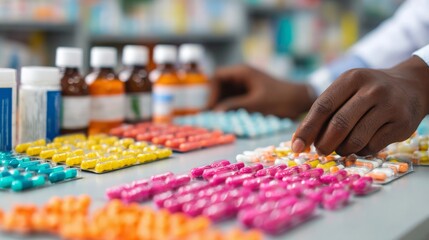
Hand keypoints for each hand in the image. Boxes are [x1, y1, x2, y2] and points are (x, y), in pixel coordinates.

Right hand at [209, 65, 314, 118]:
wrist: (301, 101)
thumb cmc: (280, 100)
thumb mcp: (256, 104)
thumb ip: (234, 106)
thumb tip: (215, 112)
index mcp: (242, 72)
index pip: (217, 77)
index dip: (212, 92)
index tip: (211, 108)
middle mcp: (241, 76)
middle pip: (219, 85)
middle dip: (214, 99)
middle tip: (211, 116)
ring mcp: (245, 85)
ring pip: (225, 93)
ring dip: (221, 104)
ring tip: (217, 119)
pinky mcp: (249, 94)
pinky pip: (234, 99)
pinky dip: (229, 107)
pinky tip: (227, 118)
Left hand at [292, 56, 428, 155]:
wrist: (411, 87)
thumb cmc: (367, 92)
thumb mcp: (347, 90)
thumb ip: (326, 111)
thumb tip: (301, 141)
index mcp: (351, 78)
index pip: (323, 107)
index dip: (307, 129)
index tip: (296, 147)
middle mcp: (371, 90)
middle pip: (338, 125)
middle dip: (323, 144)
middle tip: (319, 151)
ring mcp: (389, 107)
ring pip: (355, 140)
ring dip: (342, 149)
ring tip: (340, 147)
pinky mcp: (401, 125)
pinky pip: (372, 147)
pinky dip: (360, 151)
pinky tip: (360, 144)